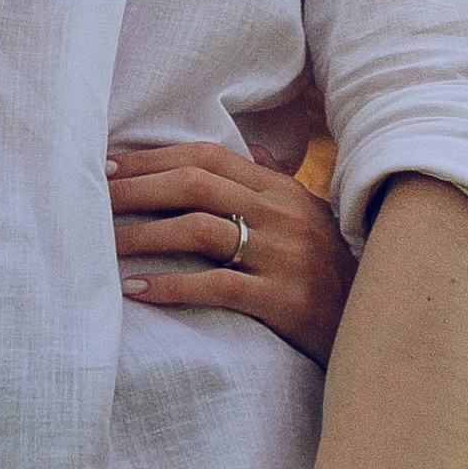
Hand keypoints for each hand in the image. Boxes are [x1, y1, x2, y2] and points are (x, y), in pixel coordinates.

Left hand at [108, 140, 355, 364]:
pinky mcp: (281, 300)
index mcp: (279, 189)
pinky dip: (171, 286)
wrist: (375, 321)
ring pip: (199, 231)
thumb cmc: (330, 267)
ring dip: (143, 235)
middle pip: (195, 185)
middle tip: (92, 198)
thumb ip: (274, 180)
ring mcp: (282, 256)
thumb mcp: (307, 215)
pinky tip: (136, 289)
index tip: (109, 164)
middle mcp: (280, 214)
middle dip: (137, 188)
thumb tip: (247, 147)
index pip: (207, 157)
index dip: (154, 158)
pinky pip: (217, 287)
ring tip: (102, 243)